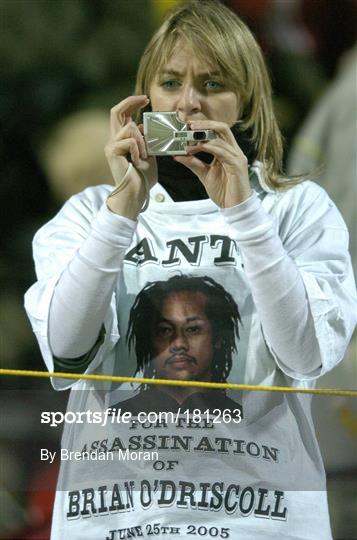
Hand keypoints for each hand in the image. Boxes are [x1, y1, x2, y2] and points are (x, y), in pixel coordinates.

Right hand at [104, 95, 156, 217]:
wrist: (135, 193)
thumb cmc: (142, 177)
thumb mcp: (149, 154)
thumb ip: (147, 140)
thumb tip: (145, 127)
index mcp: (122, 139)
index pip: (122, 114)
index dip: (132, 103)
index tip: (145, 99)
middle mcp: (114, 140)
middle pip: (116, 111)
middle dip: (131, 102)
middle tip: (145, 99)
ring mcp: (111, 145)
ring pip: (129, 127)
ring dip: (142, 140)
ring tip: (146, 155)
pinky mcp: (112, 151)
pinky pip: (130, 141)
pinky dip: (139, 150)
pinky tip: (139, 161)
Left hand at [174, 120, 251, 207]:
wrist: (234, 207)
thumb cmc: (224, 191)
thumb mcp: (204, 174)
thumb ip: (193, 163)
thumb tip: (179, 155)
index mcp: (228, 152)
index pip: (217, 132)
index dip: (203, 127)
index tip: (188, 129)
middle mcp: (234, 151)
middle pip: (222, 128)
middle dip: (206, 124)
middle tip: (190, 126)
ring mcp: (237, 157)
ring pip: (222, 138)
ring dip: (204, 138)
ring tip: (189, 143)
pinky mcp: (238, 165)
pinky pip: (224, 152)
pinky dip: (211, 147)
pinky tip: (201, 147)